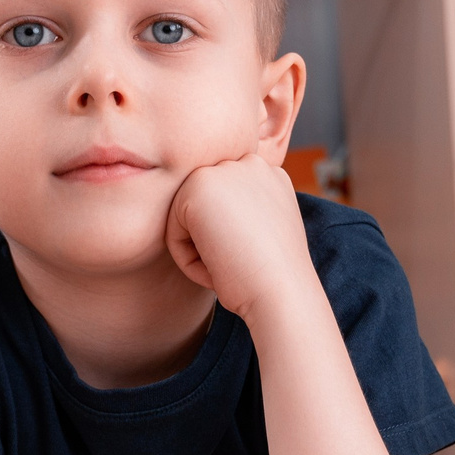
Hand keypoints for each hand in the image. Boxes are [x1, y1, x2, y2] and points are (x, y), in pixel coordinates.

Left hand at [165, 152, 314, 322]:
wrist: (282, 291)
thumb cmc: (274, 279)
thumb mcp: (265, 238)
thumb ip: (243, 216)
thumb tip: (211, 221)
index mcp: (270, 175)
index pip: (225, 207)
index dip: (230, 241)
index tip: (248, 263)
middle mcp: (250, 163)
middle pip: (204, 209)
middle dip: (212, 242)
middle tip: (237, 267)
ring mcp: (225, 169)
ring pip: (186, 217)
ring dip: (199, 251)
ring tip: (227, 267)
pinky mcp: (199, 185)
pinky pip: (172, 228)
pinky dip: (186, 258)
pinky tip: (215, 266)